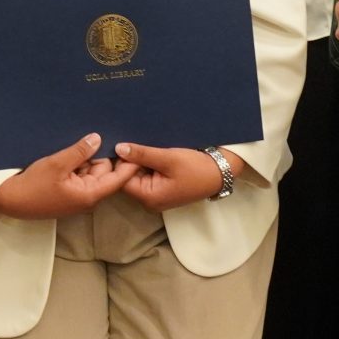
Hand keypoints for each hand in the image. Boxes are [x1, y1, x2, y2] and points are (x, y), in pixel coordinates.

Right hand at [0, 133, 134, 219]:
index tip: (137, 149)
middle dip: (102, 154)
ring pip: (91, 171)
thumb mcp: (57, 164)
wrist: (11, 200)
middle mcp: (87, 197)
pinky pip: (80, 174)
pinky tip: (70, 150)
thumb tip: (98, 138)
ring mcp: (77, 195)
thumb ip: (79, 151)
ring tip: (79, 140)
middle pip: (104, 172)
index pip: (118, 179)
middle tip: (99, 133)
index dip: (128, 164)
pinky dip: (77, 163)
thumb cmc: (34, 186)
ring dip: (86, 158)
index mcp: (89, 194)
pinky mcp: (68, 192)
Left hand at [115, 142, 240, 211]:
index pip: (122, 179)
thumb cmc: (195, 167)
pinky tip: (150, 148)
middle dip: (130, 159)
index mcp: (148, 197)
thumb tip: (118, 148)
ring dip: (140, 159)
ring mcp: (156, 194)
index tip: (121, 142)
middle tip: (130, 138)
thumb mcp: (168, 158)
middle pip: (129, 177)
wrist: (220, 172)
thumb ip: (142, 154)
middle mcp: (149, 200)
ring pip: (138, 174)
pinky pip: (148, 174)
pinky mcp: (162, 187)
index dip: (121, 161)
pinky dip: (148, 162)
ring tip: (140, 141)